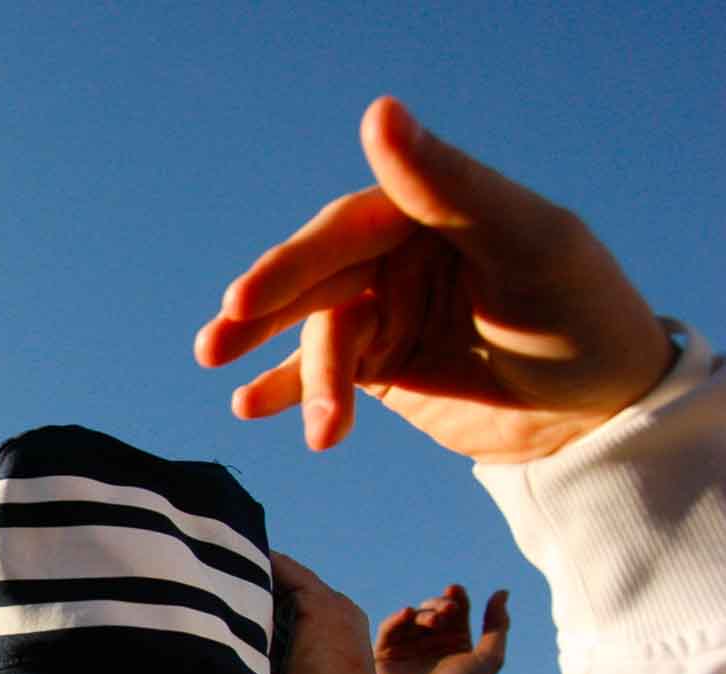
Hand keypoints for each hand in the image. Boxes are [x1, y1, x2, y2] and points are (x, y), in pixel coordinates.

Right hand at [195, 97, 673, 460]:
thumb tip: (378, 113)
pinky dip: (281, 390)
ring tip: (246, 405)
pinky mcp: (381, 367)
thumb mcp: (523, 243)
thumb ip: (448, 185)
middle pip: (315, 281)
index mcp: (427, 211)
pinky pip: (318, 376)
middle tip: (217, 341)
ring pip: (319, 336)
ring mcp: (385, 311)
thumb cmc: (580, 313)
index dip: (293, 263)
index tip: (243, 297)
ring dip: (290, 373)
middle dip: (263, 314)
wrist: (601, 414)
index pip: (345, 229)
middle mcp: (397, 256)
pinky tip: (246, 407)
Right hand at [374, 584, 508, 673]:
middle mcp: (432, 642)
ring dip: (423, 612)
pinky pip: (389, 628)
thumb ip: (498, 625)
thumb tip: (502, 592)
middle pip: (435, 609)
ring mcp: (408, 646)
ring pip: (413, 616)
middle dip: (440, 604)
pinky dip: (397, 618)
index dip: (457, 597)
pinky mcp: (386, 652)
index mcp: (457, 642)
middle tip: (447, 610)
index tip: (456, 591)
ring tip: (432, 621)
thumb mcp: (489, 659)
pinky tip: (407, 614)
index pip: (457, 610)